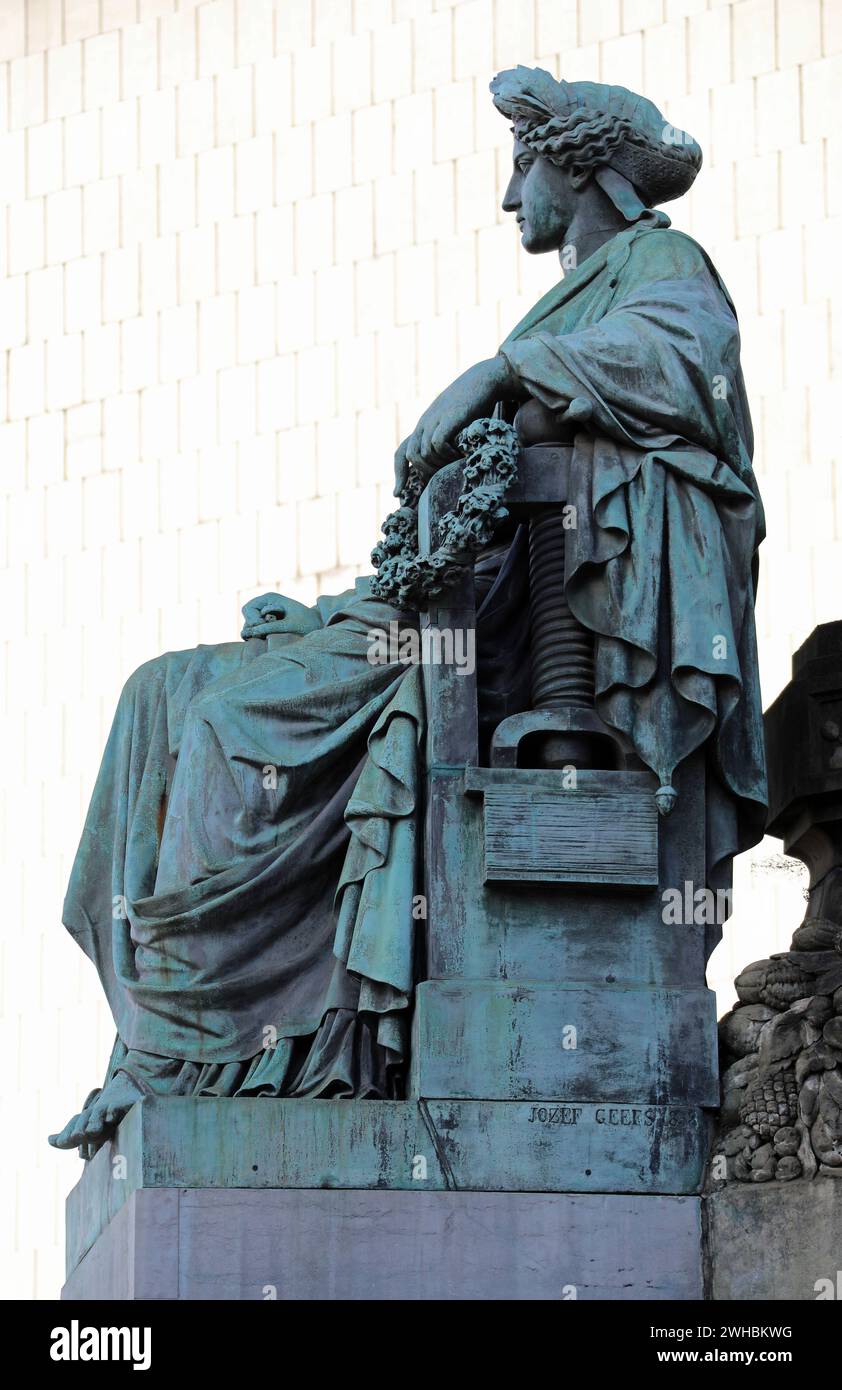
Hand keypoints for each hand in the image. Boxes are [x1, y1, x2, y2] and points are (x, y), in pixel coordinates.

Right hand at [240, 593, 320, 639]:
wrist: (318, 626)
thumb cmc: (307, 623)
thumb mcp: (289, 625)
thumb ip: (271, 627)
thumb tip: (253, 632)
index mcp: (270, 598)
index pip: (248, 609)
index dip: (252, 620)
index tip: (263, 627)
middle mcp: (265, 605)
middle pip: (247, 618)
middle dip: (253, 627)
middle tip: (265, 635)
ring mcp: (265, 615)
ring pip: (249, 627)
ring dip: (257, 633)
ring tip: (270, 637)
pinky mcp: (267, 625)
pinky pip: (255, 632)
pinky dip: (260, 637)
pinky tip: (269, 639)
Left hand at [393, 355, 518, 495]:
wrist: (484, 379)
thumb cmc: (475, 405)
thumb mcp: (456, 424)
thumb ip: (448, 440)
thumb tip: (451, 466)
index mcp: (424, 426)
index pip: (402, 452)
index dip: (399, 474)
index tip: (397, 493)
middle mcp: (424, 423)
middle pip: (412, 456)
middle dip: (425, 472)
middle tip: (445, 476)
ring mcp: (434, 420)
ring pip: (423, 454)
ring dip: (439, 465)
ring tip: (457, 463)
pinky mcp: (447, 418)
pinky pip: (437, 444)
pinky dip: (447, 454)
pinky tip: (461, 454)